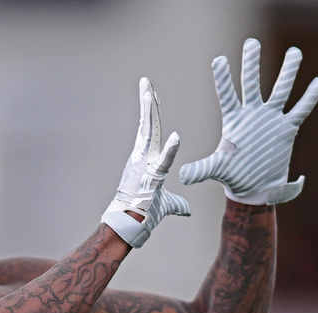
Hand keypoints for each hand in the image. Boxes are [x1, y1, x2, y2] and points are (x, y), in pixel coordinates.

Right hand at [101, 78, 189, 247]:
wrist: (129, 225)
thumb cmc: (144, 215)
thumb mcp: (166, 206)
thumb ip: (177, 204)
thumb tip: (187, 209)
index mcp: (146, 159)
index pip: (150, 131)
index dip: (151, 113)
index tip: (151, 94)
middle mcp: (142, 158)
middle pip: (148, 126)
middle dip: (148, 103)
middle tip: (145, 82)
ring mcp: (144, 166)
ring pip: (149, 135)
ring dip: (150, 114)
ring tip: (148, 92)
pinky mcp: (150, 178)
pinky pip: (163, 162)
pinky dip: (171, 151)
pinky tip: (177, 137)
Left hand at [179, 38, 317, 204]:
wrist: (255, 187)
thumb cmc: (233, 175)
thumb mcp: (216, 170)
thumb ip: (201, 169)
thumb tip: (182, 175)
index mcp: (234, 120)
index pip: (227, 95)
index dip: (223, 79)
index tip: (219, 60)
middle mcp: (252, 114)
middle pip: (252, 83)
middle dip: (252, 64)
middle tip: (252, 42)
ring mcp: (270, 118)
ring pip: (280, 90)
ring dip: (288, 72)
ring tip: (295, 52)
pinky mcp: (286, 128)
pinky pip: (300, 110)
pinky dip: (309, 98)